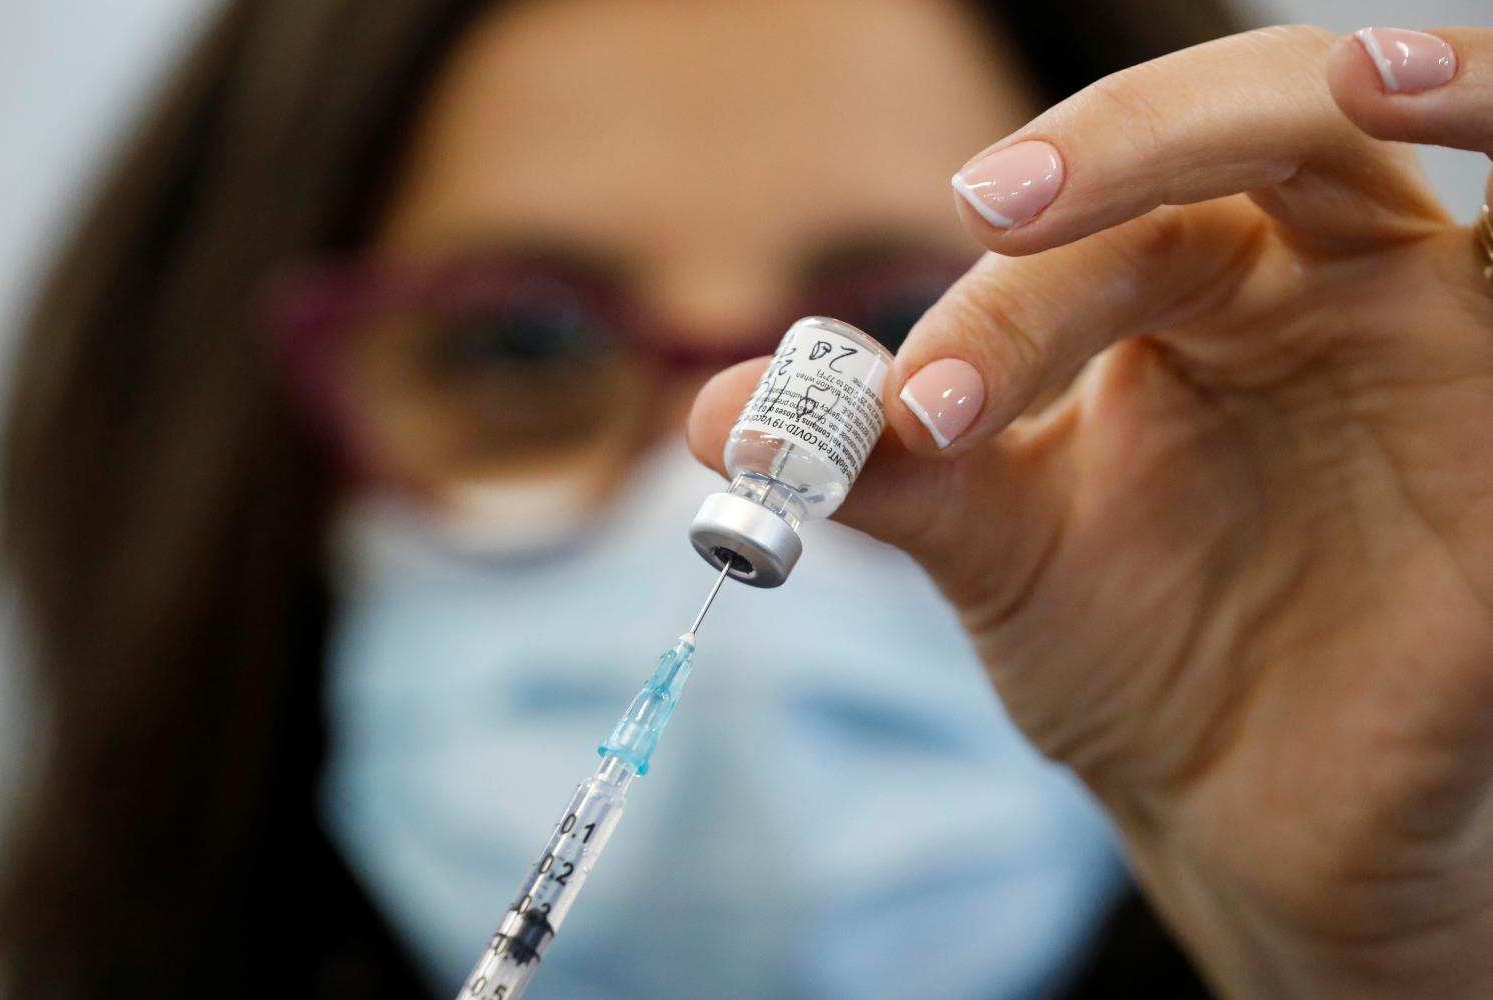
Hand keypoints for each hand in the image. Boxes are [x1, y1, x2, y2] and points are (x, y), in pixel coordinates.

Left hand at [691, 25, 1492, 998]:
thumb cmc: (1136, 658)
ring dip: (1394, 82)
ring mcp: (1428, 344)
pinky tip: (1432, 133)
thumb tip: (717, 419)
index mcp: (1183, 297)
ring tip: (1350, 80)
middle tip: (997, 206)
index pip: (1096, 237)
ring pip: (1395, 164)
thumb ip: (887, 468)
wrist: (1247, 809)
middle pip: (1253, 128)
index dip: (997, 311)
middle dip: (1133, 144)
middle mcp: (1309, 286)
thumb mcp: (1001, 552)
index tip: (908, 424)